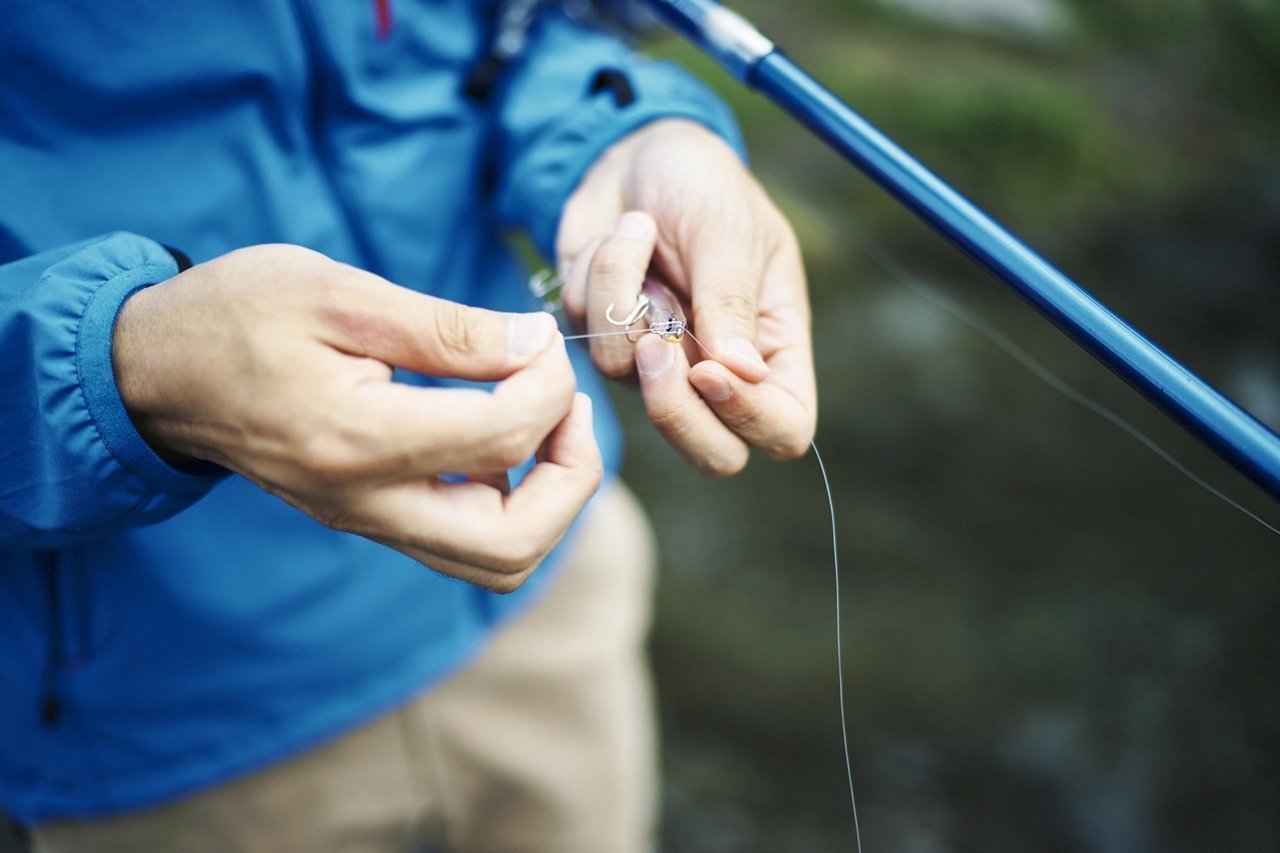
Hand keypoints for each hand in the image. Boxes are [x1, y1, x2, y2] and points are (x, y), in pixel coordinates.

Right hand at [113, 244, 601, 591]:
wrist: (157, 369)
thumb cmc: (238, 314)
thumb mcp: (341, 293)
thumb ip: (446, 329)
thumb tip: (536, 345)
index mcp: (358, 438)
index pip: (504, 437)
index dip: (551, 385)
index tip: (543, 340)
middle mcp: (364, 501)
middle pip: (515, 544)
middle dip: (573, 476)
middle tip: (572, 407)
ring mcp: (365, 520)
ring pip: (496, 562)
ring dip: (549, 501)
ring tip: (547, 422)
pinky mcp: (367, 518)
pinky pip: (463, 543)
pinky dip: (510, 502)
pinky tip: (500, 436)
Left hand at [557, 119, 816, 476]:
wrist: (635, 150)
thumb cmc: (702, 184)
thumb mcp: (728, 231)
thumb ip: (730, 302)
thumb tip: (740, 374)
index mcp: (774, 348)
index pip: (784, 429)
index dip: (749, 417)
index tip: (708, 367)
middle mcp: (719, 371)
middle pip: (710, 452)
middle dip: (673, 407)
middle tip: (654, 343)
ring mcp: (658, 364)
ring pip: (629, 382)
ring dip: (623, 297)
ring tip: (640, 230)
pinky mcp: (606, 341)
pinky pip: (586, 336)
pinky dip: (595, 278)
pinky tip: (618, 237)